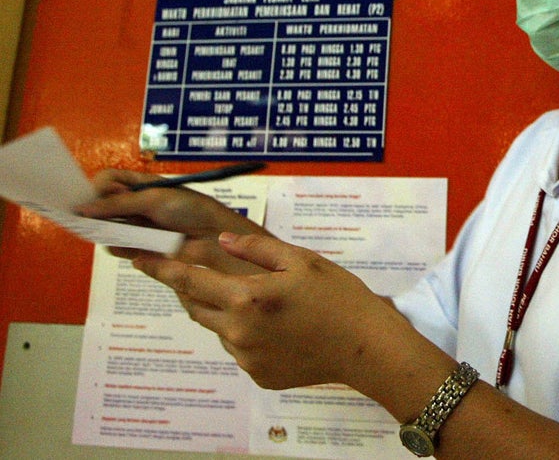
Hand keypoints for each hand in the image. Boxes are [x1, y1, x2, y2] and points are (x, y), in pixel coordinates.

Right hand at [76, 168, 269, 272]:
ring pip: (110, 227)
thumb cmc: (191, 208)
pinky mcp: (144, 246)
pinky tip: (114, 246)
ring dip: (102, 230)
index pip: (107, 180)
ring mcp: (140, 225)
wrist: (217, 236)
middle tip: (84, 219)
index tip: (92, 198)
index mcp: (140, 185)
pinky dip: (115, 246)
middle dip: (94, 210)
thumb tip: (83, 208)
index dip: (97, 188)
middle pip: (104, 204)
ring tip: (97, 232)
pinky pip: (120, 246)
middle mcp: (137, 203)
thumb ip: (119, 204)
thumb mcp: (154, 199)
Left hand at [132, 231, 404, 390]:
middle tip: (205, 275)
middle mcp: (238, 330)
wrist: (365, 347)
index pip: (189, 280)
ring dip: (226, 312)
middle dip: (194, 289)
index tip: (138, 259)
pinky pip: (240, 349)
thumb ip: (256, 250)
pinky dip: (247, 335)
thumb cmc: (338, 297)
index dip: (161, 268)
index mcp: (246, 297)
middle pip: (197, 306)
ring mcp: (246, 357)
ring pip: (219, 328)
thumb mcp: (301, 260)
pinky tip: (279, 328)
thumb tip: (222, 239)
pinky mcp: (258, 374)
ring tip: (263, 303)